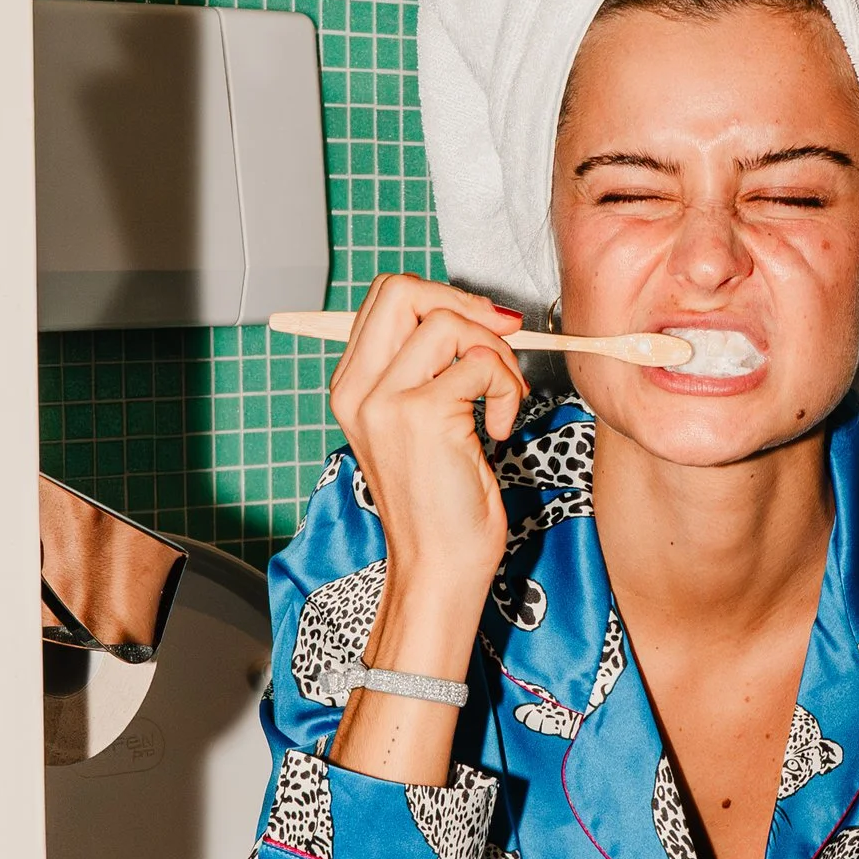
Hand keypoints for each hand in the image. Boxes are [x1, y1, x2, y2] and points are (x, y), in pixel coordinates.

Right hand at [327, 275, 526, 783]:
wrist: (438, 569)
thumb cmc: (441, 504)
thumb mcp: (423, 424)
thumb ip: (431, 370)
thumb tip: (481, 316)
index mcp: (352, 385)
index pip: (387, 298)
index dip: (443, 297)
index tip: (483, 329)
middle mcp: (357, 388)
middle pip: (402, 290)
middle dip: (464, 306)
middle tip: (498, 346)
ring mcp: (383, 400)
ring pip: (447, 321)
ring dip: (496, 355)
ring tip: (501, 401)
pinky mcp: (420, 416)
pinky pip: (481, 365)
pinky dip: (507, 390)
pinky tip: (499, 431)